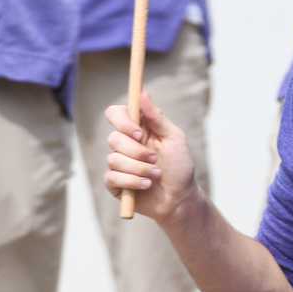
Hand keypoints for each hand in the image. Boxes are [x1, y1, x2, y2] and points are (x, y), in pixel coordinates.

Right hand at [104, 94, 198, 222]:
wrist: (180, 199)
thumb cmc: (180, 166)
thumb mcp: (174, 138)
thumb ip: (157, 118)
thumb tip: (142, 93)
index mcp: (137, 129)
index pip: (115, 114)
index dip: (123, 121)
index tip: (139, 133)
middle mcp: (125, 144)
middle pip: (113, 138)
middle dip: (136, 151)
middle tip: (154, 159)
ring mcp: (118, 164)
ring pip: (114, 159)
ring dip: (139, 169)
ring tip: (156, 175)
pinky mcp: (115, 183)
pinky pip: (112, 177)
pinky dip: (132, 181)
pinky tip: (146, 185)